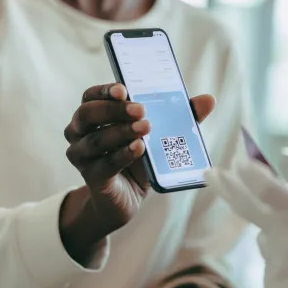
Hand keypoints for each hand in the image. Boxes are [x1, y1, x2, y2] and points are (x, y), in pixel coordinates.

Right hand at [60, 84, 215, 263]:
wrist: (127, 198)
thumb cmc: (138, 158)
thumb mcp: (158, 135)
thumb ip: (179, 116)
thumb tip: (208, 100)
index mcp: (92, 114)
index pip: (91, 95)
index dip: (105, 91)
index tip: (124, 89)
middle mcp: (79, 132)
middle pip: (87, 114)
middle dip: (114, 110)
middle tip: (141, 110)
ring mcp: (82, 156)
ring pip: (95, 140)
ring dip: (121, 132)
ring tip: (145, 128)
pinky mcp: (92, 178)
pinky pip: (104, 164)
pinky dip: (122, 155)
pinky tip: (139, 149)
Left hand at [206, 162, 287, 287]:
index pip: (267, 189)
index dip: (249, 173)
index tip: (238, 162)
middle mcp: (283, 239)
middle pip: (245, 207)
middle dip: (225, 186)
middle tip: (209, 173)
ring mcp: (273, 267)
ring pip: (269, 246)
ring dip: (282, 246)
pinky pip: (276, 275)